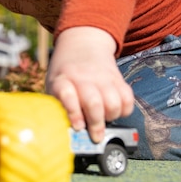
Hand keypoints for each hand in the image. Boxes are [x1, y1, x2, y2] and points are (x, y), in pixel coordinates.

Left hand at [46, 26, 133, 142]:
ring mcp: (101, 77)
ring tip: (104, 119)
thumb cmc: (64, 75)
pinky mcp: (118, 78)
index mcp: (61, 81)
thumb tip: (61, 136)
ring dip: (111, 117)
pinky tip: (115, 110)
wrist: (81, 44)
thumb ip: (57, 108)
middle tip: (96, 137)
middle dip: (96, 124)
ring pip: (114, 103)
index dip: (73, 112)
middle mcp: (82, 78)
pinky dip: (124, 110)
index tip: (77, 127)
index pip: (66, 94)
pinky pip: (128, 99)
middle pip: (94, 102)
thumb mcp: (52, 86)